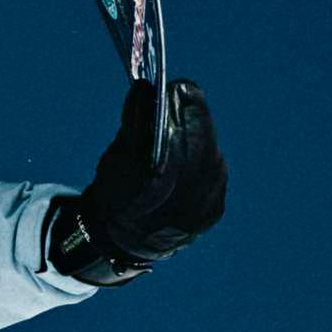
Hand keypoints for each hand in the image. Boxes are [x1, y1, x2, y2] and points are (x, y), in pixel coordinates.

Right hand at [45, 79, 226, 287]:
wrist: (122, 245)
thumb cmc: (114, 195)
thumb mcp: (117, 155)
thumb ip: (135, 119)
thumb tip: (145, 87)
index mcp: (166, 170)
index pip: (189, 117)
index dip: (183, 97)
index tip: (175, 86)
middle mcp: (195, 185)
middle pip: (204, 132)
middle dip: (191, 114)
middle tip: (179, 100)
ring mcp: (210, 199)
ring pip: (212, 152)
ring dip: (198, 138)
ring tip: (181, 132)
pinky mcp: (216, 209)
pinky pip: (214, 174)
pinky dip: (202, 163)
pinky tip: (186, 160)